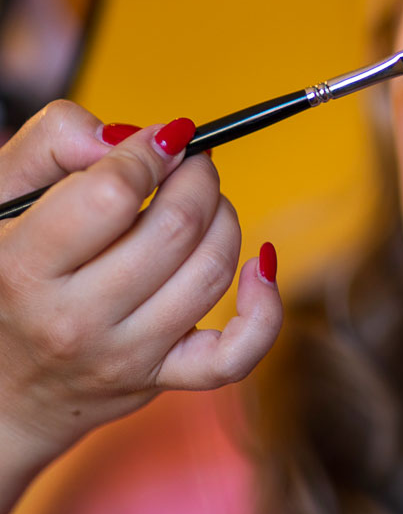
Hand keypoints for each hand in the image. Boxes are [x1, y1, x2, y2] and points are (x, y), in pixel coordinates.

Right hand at [0, 100, 281, 510]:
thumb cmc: (1, 274)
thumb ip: (51, 143)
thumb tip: (125, 135)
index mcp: (24, 268)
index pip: (113, 193)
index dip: (149, 152)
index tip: (161, 139)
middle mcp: (75, 321)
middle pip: (176, 228)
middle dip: (197, 177)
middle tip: (190, 162)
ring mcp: (125, 356)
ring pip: (212, 270)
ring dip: (224, 218)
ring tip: (204, 202)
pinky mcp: (164, 378)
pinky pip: (238, 352)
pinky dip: (265, 306)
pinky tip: (261, 263)